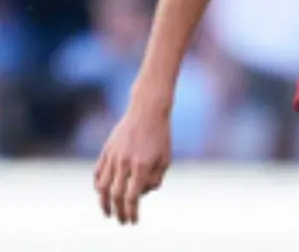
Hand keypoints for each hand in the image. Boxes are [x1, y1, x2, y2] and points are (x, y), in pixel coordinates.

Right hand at [93, 103, 172, 224]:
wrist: (147, 111)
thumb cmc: (160, 136)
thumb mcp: (165, 158)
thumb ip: (155, 178)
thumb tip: (143, 193)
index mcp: (142, 165)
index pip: (133, 196)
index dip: (132, 211)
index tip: (133, 221)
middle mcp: (124, 162)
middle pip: (115, 195)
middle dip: (118, 211)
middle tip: (121, 221)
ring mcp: (113, 156)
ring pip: (102, 186)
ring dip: (103, 202)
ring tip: (108, 212)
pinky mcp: (106, 150)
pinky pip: (97, 172)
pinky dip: (98, 185)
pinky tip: (102, 192)